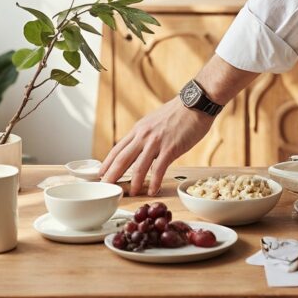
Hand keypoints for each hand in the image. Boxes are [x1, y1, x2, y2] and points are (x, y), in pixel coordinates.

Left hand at [98, 97, 214, 195]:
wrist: (196, 103)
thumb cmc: (179, 113)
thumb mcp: (155, 121)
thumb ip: (145, 134)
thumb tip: (140, 147)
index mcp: (139, 129)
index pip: (117, 149)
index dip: (107, 164)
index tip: (101, 175)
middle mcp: (144, 136)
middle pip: (122, 159)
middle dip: (112, 176)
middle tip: (106, 189)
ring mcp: (156, 142)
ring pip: (138, 167)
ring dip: (133, 183)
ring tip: (131, 194)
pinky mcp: (170, 148)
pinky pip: (159, 169)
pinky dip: (154, 182)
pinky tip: (153, 190)